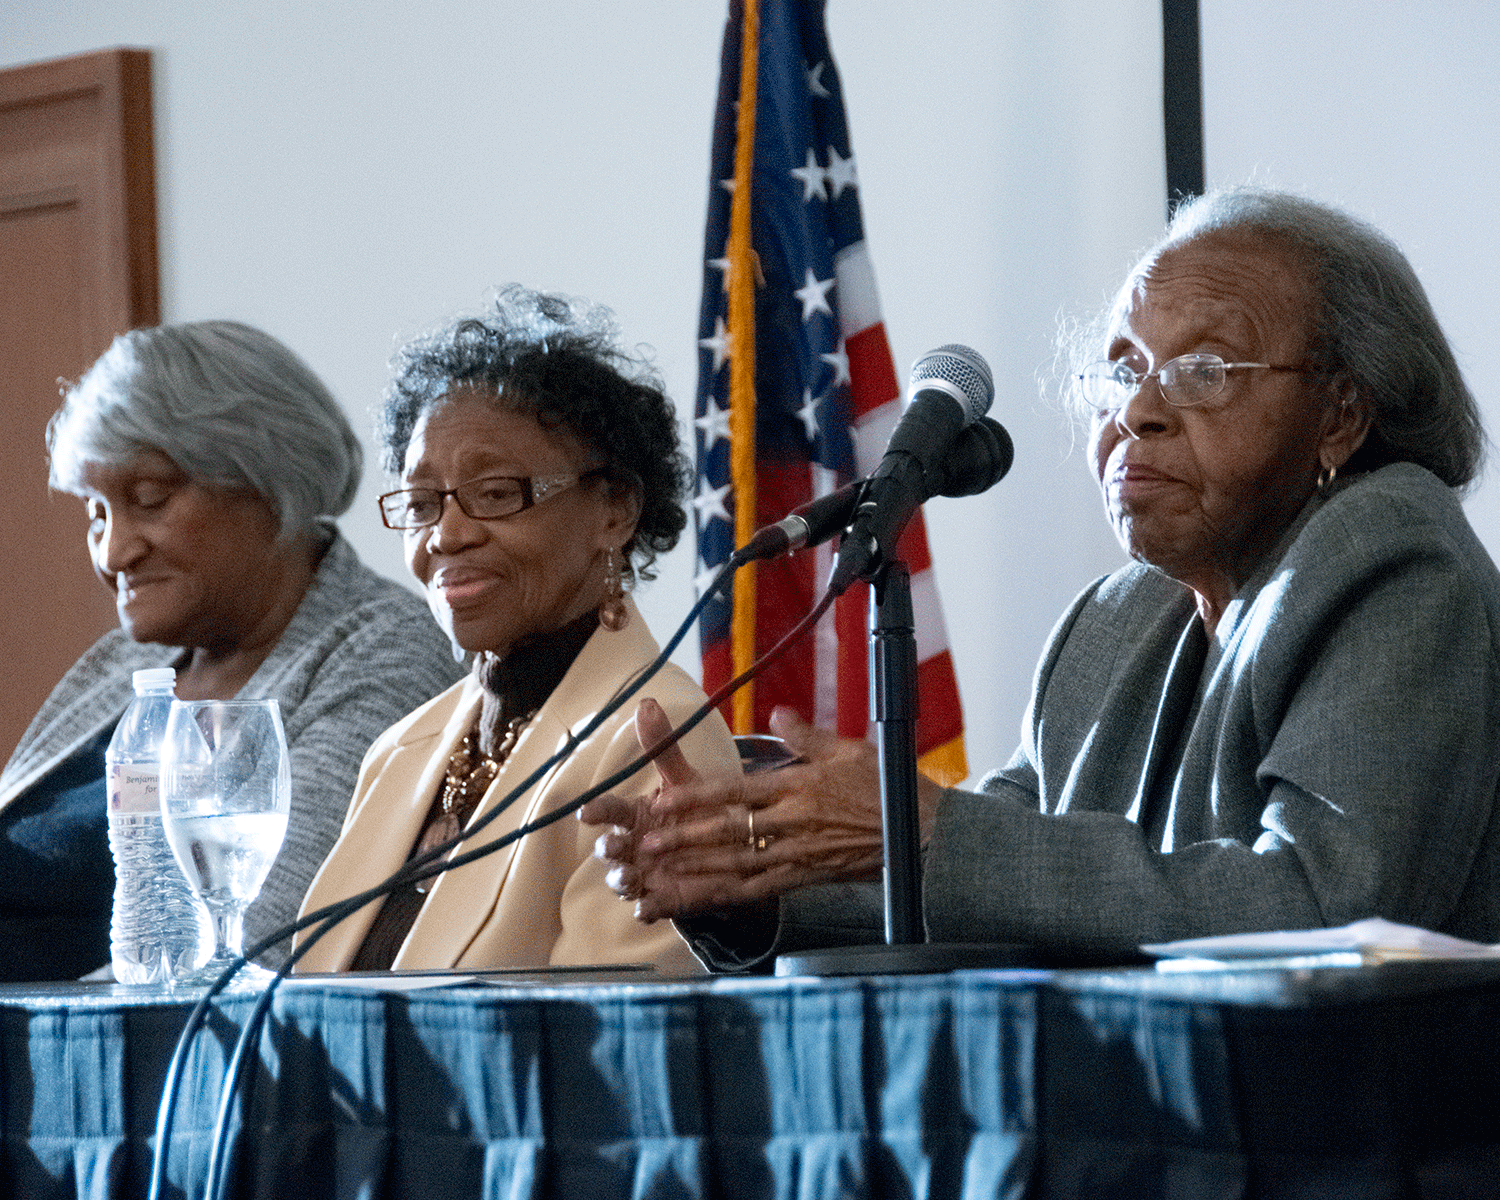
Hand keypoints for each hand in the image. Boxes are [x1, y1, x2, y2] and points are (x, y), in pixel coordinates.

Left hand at [586, 700, 941, 921]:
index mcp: (799, 786)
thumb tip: (776, 714)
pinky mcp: (807, 877)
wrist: (921, 834)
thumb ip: (806, 735)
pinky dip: (728, 895)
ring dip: (697, 867)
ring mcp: (799, 854)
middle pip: (729, 832)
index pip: (736, 791)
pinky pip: (761, 889)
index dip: (696, 798)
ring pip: (738, 864)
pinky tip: (702, 898)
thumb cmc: (886, 788)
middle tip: (646, 842)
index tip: (662, 800)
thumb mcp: (847, 750)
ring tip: (661, 870)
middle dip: (685, 837)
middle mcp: (794, 822)